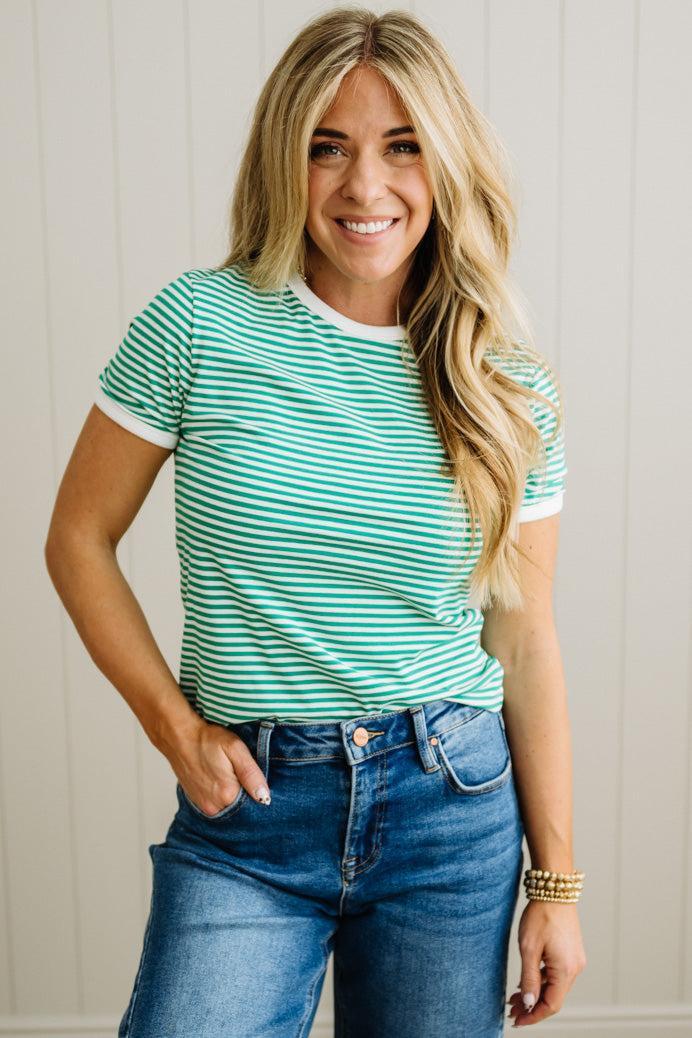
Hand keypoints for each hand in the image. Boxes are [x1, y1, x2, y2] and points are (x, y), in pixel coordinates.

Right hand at [163, 715, 271, 814]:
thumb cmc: (208, 740)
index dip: (257, 791)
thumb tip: (265, 797)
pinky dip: (221, 796)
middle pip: (240, 807)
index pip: (253, 804)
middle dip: (245, 794)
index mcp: (227, 794)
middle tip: (239, 771)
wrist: (179, 737)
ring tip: (228, 774)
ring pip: (228, 807)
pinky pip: (217, 805)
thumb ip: (251, 774)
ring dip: (233, 795)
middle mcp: (215, 806)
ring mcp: (204, 806)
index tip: (253, 777)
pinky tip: (219, 780)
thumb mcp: (235, 749)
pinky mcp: (197, 802)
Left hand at [507, 901, 586, 1026]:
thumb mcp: (529, 948)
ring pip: (555, 986)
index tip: (517, 1020)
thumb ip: (529, 978)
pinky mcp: (571, 952)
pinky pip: (557, 974)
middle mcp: (575, 968)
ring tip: (515, 997)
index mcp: (566, 970)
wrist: (554, 890)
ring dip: (536, 993)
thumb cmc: (542, 915)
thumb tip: (529, 1002)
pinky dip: (542, 980)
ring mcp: (574, 960)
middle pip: (554, 997)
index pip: (551, 1005)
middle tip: (511, 1009)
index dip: (534, 1016)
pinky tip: (528, 980)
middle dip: (532, 1006)